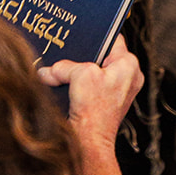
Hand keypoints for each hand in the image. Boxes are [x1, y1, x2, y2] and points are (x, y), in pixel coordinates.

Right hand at [39, 35, 142, 149]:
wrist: (89, 143)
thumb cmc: (93, 109)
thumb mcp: (78, 75)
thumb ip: (62, 66)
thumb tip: (46, 71)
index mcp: (129, 65)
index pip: (112, 39)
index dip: (95, 35)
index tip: (80, 31)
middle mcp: (128, 77)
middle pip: (101, 56)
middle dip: (82, 56)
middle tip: (66, 51)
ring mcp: (118, 92)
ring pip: (95, 72)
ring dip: (79, 72)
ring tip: (63, 70)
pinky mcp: (107, 104)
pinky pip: (92, 87)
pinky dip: (79, 86)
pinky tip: (65, 86)